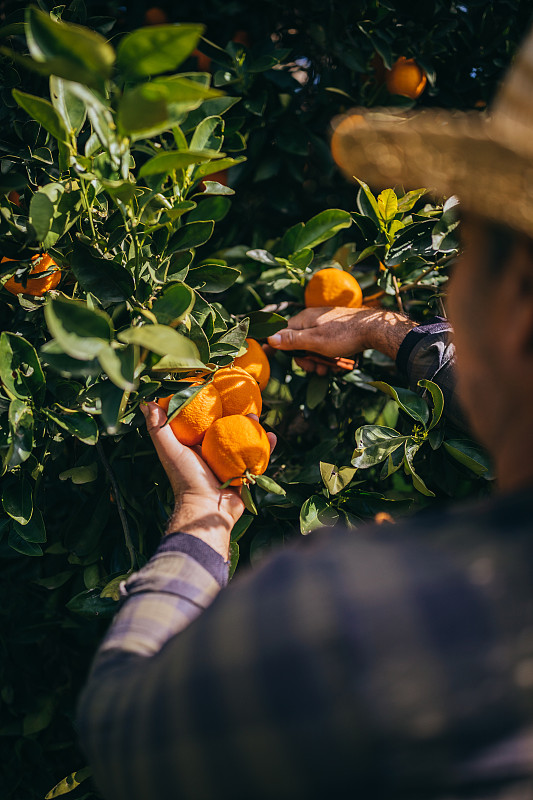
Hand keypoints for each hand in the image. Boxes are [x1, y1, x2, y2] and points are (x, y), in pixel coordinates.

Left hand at [141, 402, 275, 559]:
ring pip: (243, 440)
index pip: (201, 420)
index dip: (209, 404)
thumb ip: (158, 427)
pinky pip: (257, 458)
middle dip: (234, 413)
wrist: (207, 509)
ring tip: (257, 415)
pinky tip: (272, 437)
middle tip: (240, 400)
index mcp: (193, 446)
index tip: (216, 387)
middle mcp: (211, 454)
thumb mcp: (170, 450)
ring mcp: (228, 464)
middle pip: (225, 427)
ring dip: (252, 426)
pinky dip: (265, 448)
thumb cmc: (186, 478)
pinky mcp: (243, 474)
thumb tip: (147, 402)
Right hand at [267, 306, 417, 370]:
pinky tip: (334, 364)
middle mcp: (313, 319)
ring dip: (316, 360)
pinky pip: (324, 345)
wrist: (374, 329)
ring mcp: (325, 325)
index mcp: (304, 319)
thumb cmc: (344, 335)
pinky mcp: (335, 331)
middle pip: (298, 342)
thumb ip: (292, 340)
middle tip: (314, 368)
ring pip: (312, 346)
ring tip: (325, 370)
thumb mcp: (315, 341)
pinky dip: (326, 356)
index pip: (283, 332)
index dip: (280, 347)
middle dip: (304, 358)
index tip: (274, 357)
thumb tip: (269, 338)